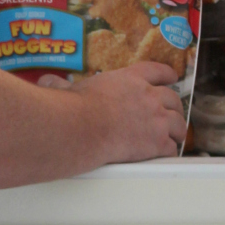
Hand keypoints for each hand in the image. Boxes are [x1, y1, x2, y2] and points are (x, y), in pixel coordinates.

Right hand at [41, 61, 185, 162]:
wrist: (82, 128)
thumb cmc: (75, 108)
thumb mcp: (69, 89)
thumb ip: (61, 85)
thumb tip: (45, 82)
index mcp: (131, 78)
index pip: (157, 71)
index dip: (167, 75)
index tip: (172, 78)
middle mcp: (148, 96)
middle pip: (173, 98)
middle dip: (174, 106)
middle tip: (172, 112)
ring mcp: (156, 119)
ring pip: (178, 123)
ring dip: (177, 130)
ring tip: (175, 135)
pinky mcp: (156, 142)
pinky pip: (171, 147)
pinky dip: (169, 150)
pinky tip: (165, 153)